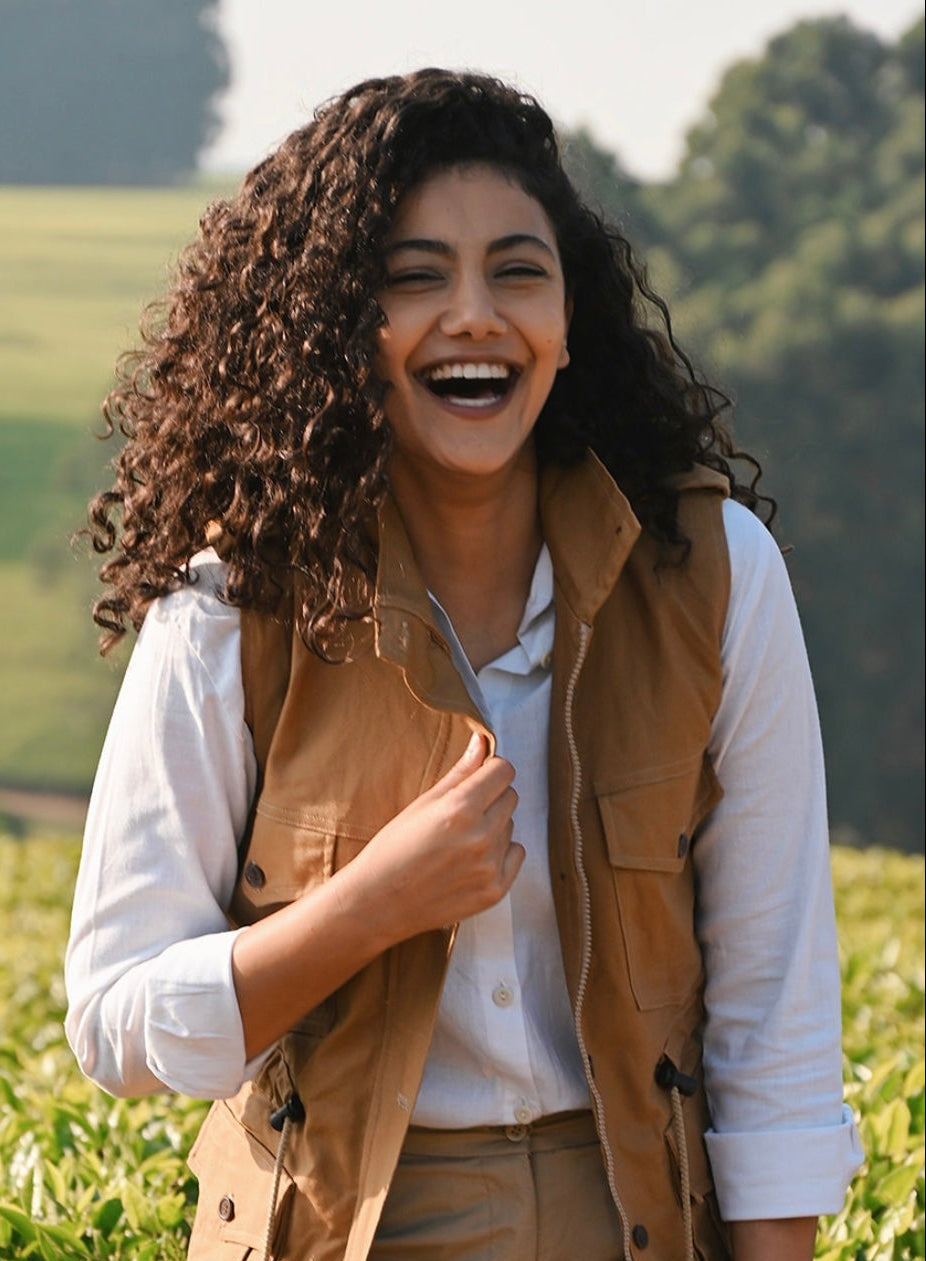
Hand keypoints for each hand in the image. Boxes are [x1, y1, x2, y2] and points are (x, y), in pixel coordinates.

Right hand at [349, 732, 524, 940]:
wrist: (378, 903)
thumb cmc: (393, 850)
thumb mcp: (422, 804)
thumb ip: (459, 773)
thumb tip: (482, 743)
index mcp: (460, 809)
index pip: (504, 771)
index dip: (490, 770)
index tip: (478, 778)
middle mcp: (481, 837)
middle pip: (511, 797)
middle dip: (491, 798)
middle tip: (461, 814)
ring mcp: (491, 867)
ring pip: (511, 826)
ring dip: (494, 827)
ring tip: (459, 842)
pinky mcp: (496, 890)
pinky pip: (515, 854)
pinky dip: (500, 853)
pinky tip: (471, 860)